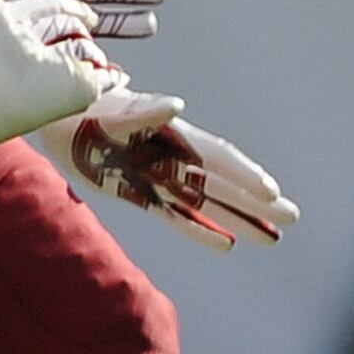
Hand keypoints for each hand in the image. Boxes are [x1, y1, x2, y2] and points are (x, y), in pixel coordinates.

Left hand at [68, 89, 298, 249]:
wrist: (61, 118)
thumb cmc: (85, 108)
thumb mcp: (111, 109)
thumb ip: (142, 112)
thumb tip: (175, 107)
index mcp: (171, 136)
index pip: (216, 157)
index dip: (243, 174)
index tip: (270, 191)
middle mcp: (173, 158)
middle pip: (223, 182)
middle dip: (256, 201)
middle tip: (293, 216)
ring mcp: (160, 178)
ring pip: (208, 202)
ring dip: (241, 218)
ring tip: (274, 237)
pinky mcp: (142, 194)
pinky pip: (178, 217)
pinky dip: (201, 231)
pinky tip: (228, 245)